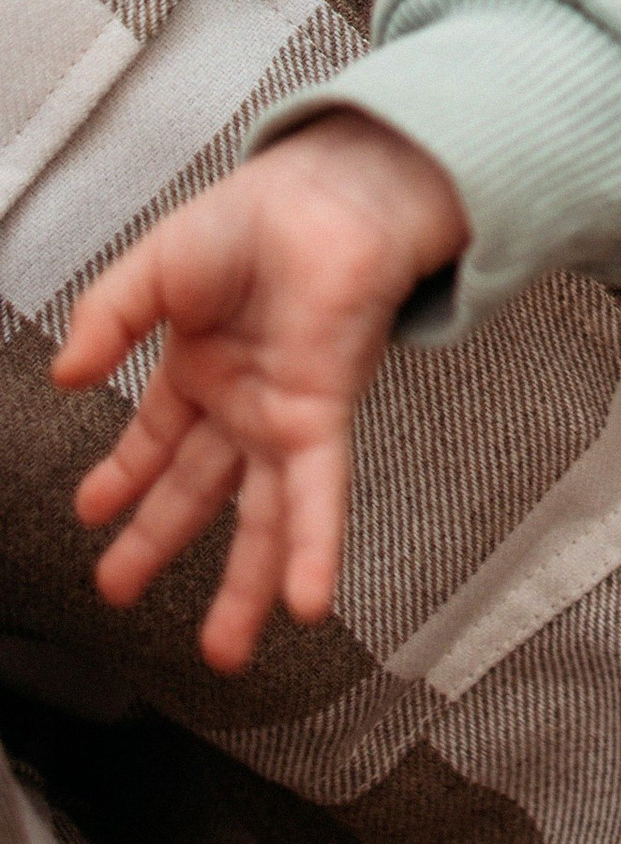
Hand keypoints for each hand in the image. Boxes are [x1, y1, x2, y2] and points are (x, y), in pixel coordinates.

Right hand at [53, 114, 467, 672]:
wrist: (331, 192)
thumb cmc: (259, 214)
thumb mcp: (154, 267)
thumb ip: (106, 319)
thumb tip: (66, 374)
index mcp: (202, 364)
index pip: (155, 439)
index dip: (123, 479)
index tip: (91, 513)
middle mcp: (245, 400)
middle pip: (197, 492)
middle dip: (157, 544)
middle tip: (120, 591)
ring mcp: (285, 415)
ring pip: (261, 520)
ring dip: (243, 587)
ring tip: (222, 651)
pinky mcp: (323, 417)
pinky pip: (316, 498)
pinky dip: (310, 551)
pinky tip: (303, 604)